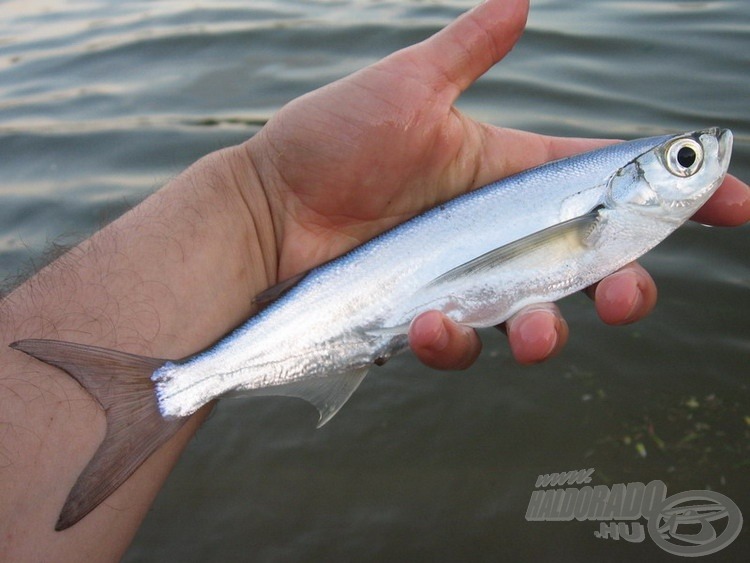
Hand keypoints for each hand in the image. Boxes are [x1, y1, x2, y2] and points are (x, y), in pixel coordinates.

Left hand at [239, 0, 749, 368]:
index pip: (604, 183)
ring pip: (535, 320)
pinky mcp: (424, 319)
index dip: (673, 197)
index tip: (735, 207)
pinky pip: (460, 344)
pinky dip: (455, 340)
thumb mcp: (406, 86)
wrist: (266, 208)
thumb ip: (468, 51)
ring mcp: (461, 281)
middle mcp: (494, 233)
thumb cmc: (327, 142)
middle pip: (587, 268)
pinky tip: (428, 322)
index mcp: (505, 173)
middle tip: (628, 295)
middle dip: (625, 287)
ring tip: (535, 331)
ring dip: (549, 333)